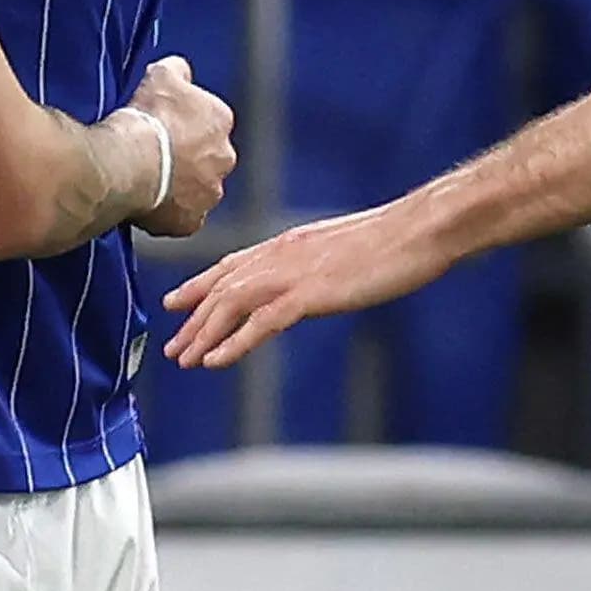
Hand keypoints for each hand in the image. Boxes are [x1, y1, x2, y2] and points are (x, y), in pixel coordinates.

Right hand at [125, 55, 235, 237]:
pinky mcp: (191, 221)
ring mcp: (209, 193)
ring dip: (180, 186)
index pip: (209, 120)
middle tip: (158, 155)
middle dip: (189, 157)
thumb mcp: (160, 75)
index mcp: (221, 120)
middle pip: (208, 157)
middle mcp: (224, 158)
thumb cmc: (147, 119)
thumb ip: (177, 70)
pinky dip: (169, 213)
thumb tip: (179, 69)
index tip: (166, 126)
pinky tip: (149, 204)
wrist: (130, 162)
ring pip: (197, 189)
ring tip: (151, 181)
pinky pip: (183, 218)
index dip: (185, 124)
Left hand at [162, 201, 452, 368]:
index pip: (233, 263)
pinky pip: (260, 322)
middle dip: (194, 317)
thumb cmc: (395, 239)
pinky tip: (215, 361)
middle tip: (173, 344)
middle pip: (223, 287)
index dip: (201, 284)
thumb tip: (312, 280)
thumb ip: (318, 263)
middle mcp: (282, 253)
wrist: (418, 230)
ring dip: (203, 333)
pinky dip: (233, 343)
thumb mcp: (345, 249)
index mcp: (291, 242)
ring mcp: (294, 272)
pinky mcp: (310, 293)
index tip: (177, 300)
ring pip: (232, 304)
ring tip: (184, 359)